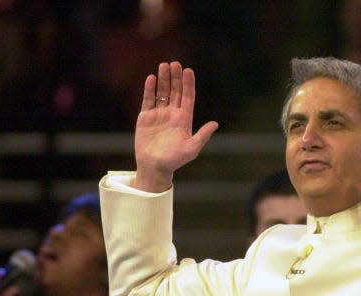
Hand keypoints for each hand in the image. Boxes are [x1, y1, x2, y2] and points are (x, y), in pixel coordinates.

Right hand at [134, 61, 219, 192]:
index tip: (189, 70)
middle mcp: (172, 114)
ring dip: (163, 79)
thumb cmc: (175, 160)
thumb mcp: (191, 148)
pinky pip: (148, 100)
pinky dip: (150, 89)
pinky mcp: (146, 117)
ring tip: (164, 65)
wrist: (154, 166)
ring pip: (162, 92)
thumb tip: (215, 124)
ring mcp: (159, 114)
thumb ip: (202, 136)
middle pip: (175, 91)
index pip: (187, 97)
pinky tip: (151, 79)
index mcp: (184, 119)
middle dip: (176, 77)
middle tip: (175, 63)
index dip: (188, 84)